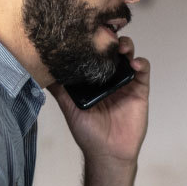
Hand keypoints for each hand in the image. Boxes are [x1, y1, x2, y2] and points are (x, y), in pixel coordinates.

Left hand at [47, 35, 148, 165]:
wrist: (108, 153)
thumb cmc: (88, 133)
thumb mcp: (69, 108)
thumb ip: (60, 91)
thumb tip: (43, 72)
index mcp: (93, 80)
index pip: (93, 55)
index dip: (92, 42)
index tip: (87, 32)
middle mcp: (109, 78)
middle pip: (111, 50)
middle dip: (109, 39)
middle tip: (105, 36)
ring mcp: (125, 82)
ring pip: (128, 56)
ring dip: (126, 46)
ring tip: (121, 47)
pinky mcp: (139, 89)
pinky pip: (143, 71)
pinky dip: (141, 63)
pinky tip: (134, 64)